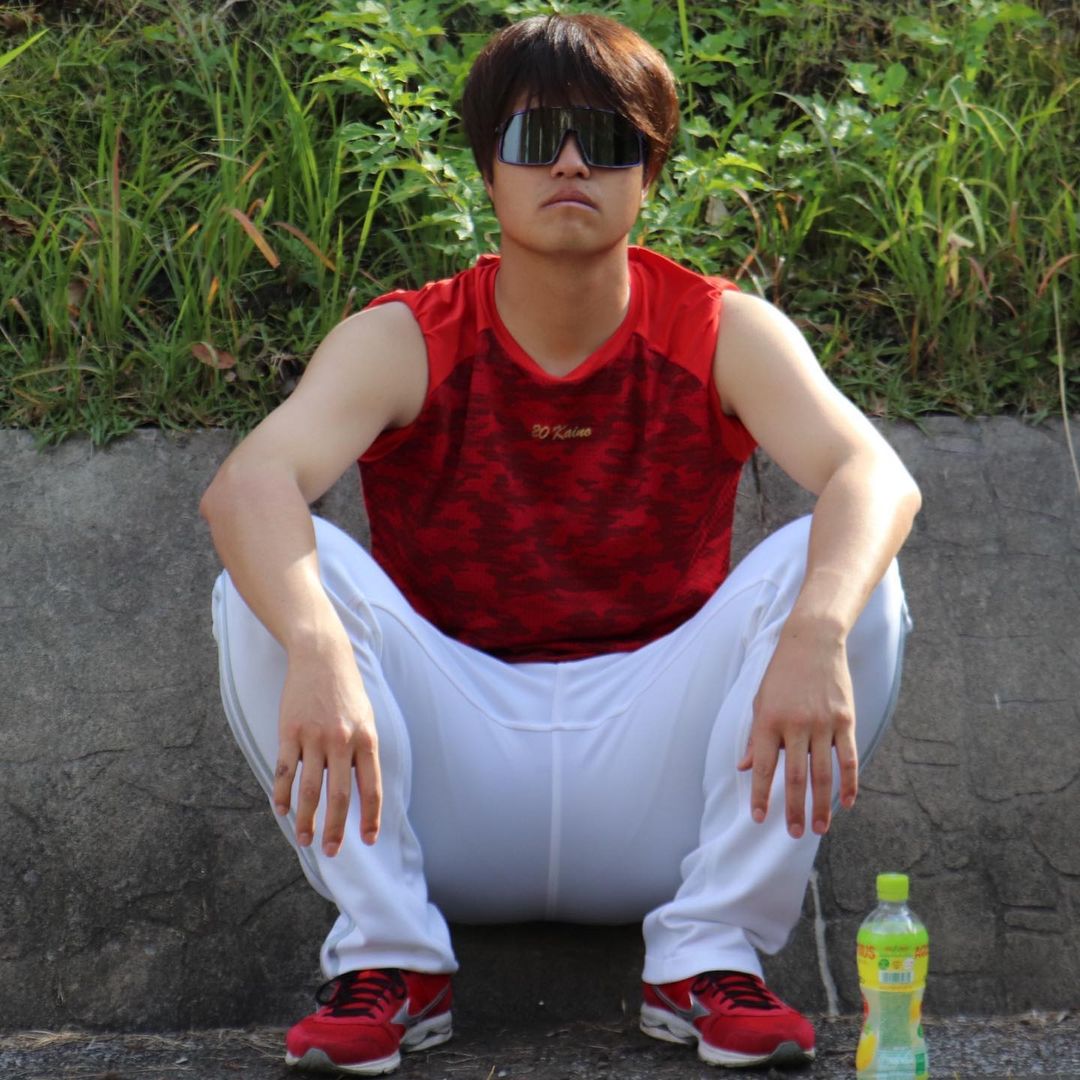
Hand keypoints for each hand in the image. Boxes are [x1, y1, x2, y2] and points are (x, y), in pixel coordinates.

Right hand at [273, 639, 381, 855]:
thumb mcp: (366, 718)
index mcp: (366, 740)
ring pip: (310, 789)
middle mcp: (342, 741)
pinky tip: (281, 810)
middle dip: (336, 829)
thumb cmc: (346, 690)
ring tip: (305, 840)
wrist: (321, 656)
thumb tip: (359, 787)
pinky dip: (281, 794)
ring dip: (306, 819)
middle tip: (332, 852)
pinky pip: (285, 770)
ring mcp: (314, 736)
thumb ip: (363, 751)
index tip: (368, 841)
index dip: (370, 818)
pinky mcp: (289, 731)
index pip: (371, 788)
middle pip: (339, 796)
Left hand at [737, 622, 856, 837]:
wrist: (812, 641)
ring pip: (822, 774)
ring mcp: (823, 723)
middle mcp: (795, 725)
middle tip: (795, 834)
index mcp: (769, 721)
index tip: (758, 819)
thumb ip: (756, 737)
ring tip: (820, 828)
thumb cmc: (781, 674)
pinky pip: (848, 758)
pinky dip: (849, 783)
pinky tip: (846, 803)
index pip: (764, 767)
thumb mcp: (760, 701)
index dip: (761, 795)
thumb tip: (745, 768)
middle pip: (795, 777)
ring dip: (821, 805)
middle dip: (794, 809)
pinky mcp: (845, 720)